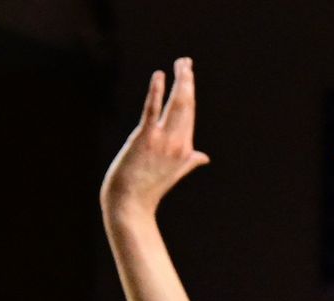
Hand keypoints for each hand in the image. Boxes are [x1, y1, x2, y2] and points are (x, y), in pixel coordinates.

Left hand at [101, 57, 209, 220]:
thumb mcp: (172, 173)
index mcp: (185, 150)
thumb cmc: (148, 189)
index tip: (187, 72)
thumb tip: (204, 157)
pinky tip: (159, 75)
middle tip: (186, 61)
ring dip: (179, 82)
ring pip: (175, 105)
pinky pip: (152, 110)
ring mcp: (162, 141)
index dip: (189, 91)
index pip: (189, 113)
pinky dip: (156, 92)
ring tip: (181, 64)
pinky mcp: (144, 138)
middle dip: (187, 81)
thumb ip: (189, 161)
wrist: (130, 205)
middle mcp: (177, 144)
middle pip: (186, 105)